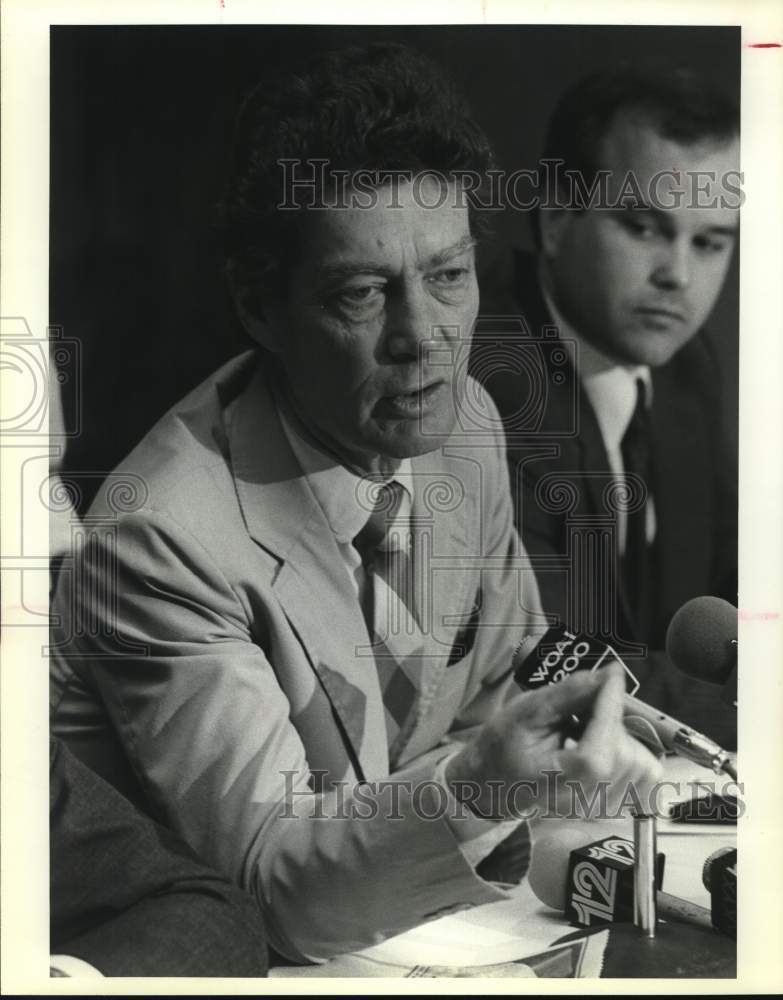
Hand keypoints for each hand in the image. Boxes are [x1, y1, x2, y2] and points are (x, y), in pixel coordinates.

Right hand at [445, 664, 662, 819]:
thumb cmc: (504, 748)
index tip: (611, 673)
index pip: (606, 737)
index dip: (611, 700)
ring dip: (620, 736)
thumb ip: (568, 694)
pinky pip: (643, 775)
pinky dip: (629, 753)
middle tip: (583, 705)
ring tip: (586, 728)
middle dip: (611, 719)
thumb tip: (605, 676)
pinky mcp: (613, 806)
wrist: (493, 783)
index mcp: (566, 779)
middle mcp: (590, 800)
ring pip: (640, 761)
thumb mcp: (526, 712)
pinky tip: (601, 746)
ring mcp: (603, 808)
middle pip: (626, 749)